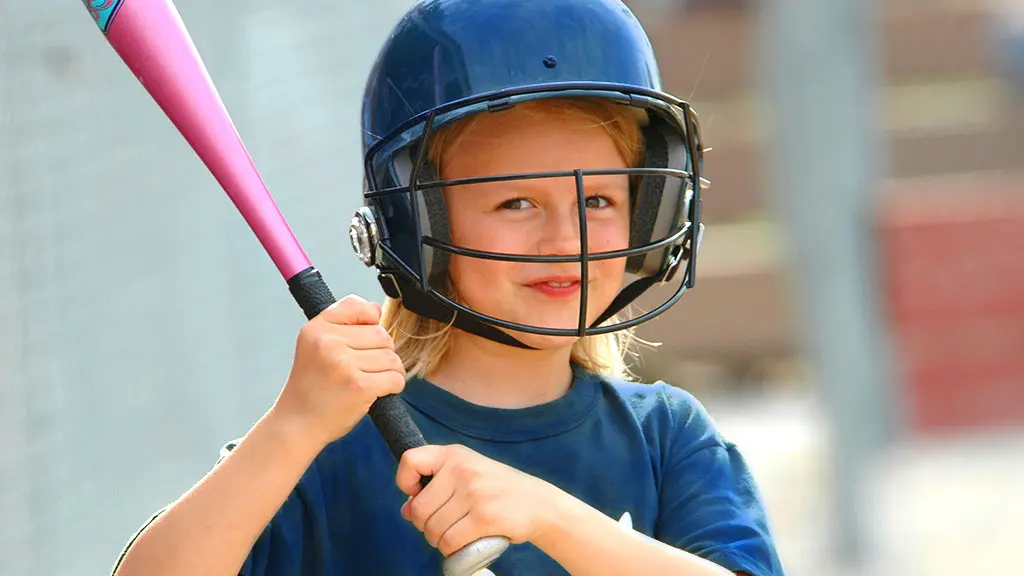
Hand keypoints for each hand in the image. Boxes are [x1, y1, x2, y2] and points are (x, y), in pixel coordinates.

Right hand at [270, 294, 405, 449]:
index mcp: (316, 329)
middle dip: (382, 351)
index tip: (365, 338)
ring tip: (374, 380)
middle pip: (381, 334)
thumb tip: (377, 309)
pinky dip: (395, 386)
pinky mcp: (359, 386)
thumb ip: (341, 325)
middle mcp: (328, 342)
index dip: (369, 319)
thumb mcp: (313, 347)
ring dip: (391, 370)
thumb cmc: (311, 386)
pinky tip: (380, 391)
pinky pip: (395, 378)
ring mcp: (344, 364)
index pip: (356, 305)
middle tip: (368, 368)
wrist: (297, 424)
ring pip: (391, 357)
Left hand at [395, 444, 559, 557]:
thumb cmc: (498, 490)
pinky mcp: (484, 517)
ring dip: (438, 540)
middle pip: (420, 508)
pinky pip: (449, 542)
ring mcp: (474, 493)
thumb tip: (406, 510)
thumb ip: (436, 487)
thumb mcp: (468, 475)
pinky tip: (462, 545)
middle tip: (440, 527)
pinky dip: (451, 550)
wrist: (539, 504)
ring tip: (454, 535)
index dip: (405, 482)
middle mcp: (462, 469)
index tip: (418, 495)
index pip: (410, 460)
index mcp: (455, 455)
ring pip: (433, 528)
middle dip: (424, 525)